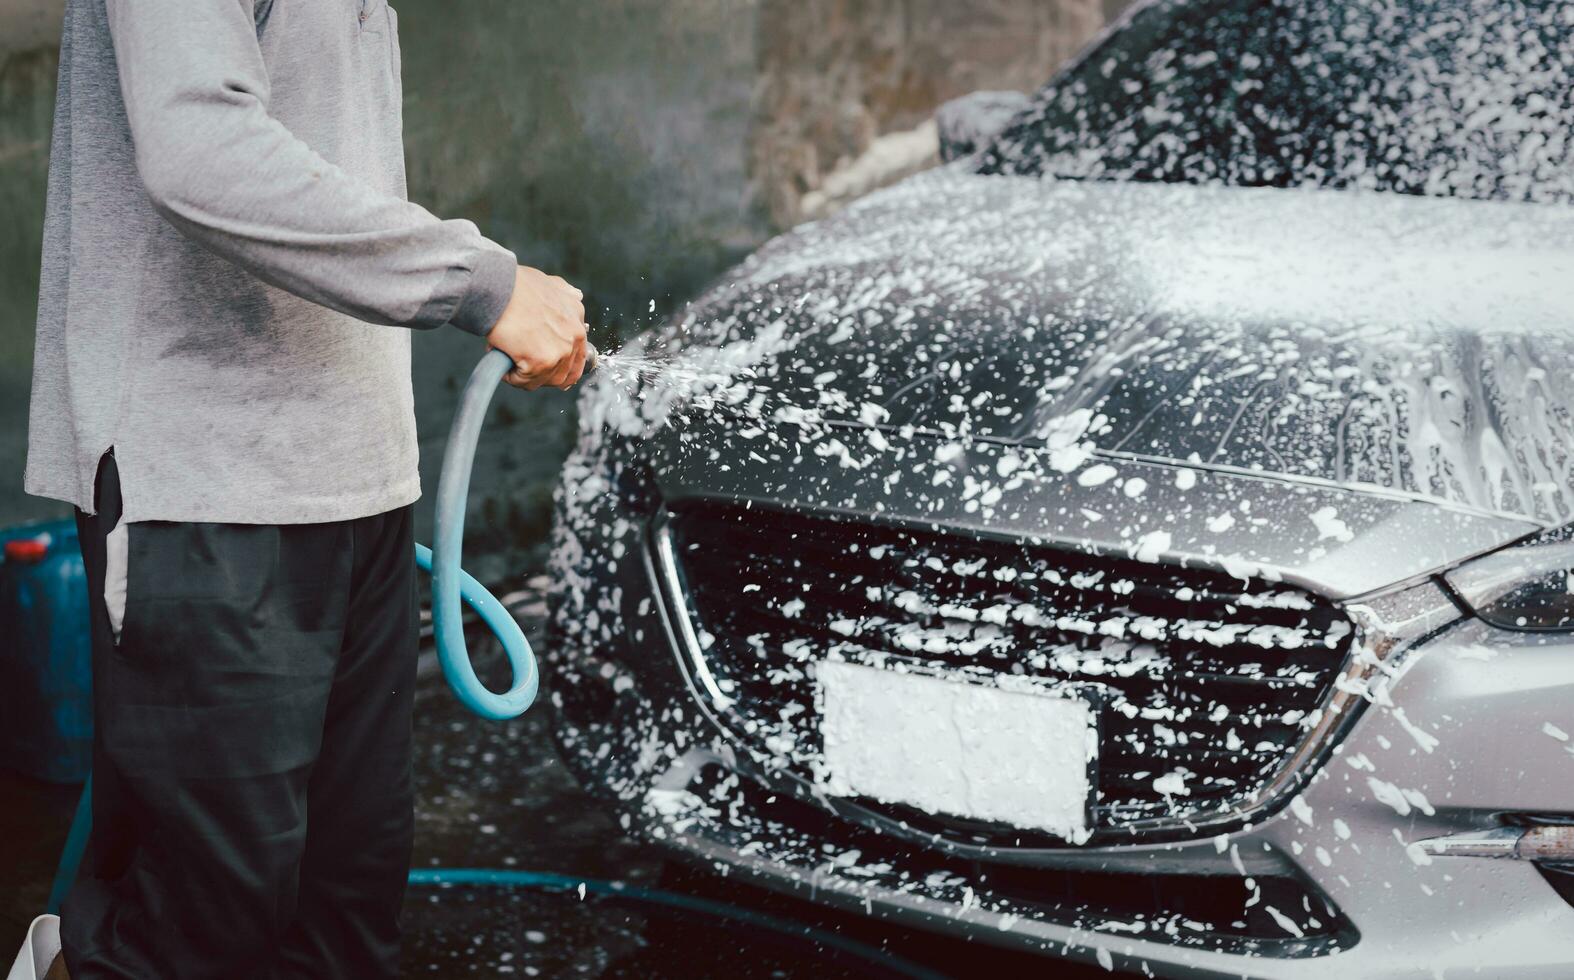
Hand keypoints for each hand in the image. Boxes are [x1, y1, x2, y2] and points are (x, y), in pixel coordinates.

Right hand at [485, 266, 588, 389]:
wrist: (498, 287)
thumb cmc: (516, 284)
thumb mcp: (550, 283)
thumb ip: (565, 293)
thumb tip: (576, 296)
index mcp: (577, 319)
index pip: (577, 356)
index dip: (559, 365)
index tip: (545, 367)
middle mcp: (574, 336)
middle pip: (562, 374)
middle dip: (542, 373)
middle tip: (522, 363)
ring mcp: (559, 351)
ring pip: (544, 380)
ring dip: (525, 376)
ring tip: (510, 359)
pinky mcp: (541, 362)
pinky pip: (525, 381)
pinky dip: (510, 376)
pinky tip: (503, 359)